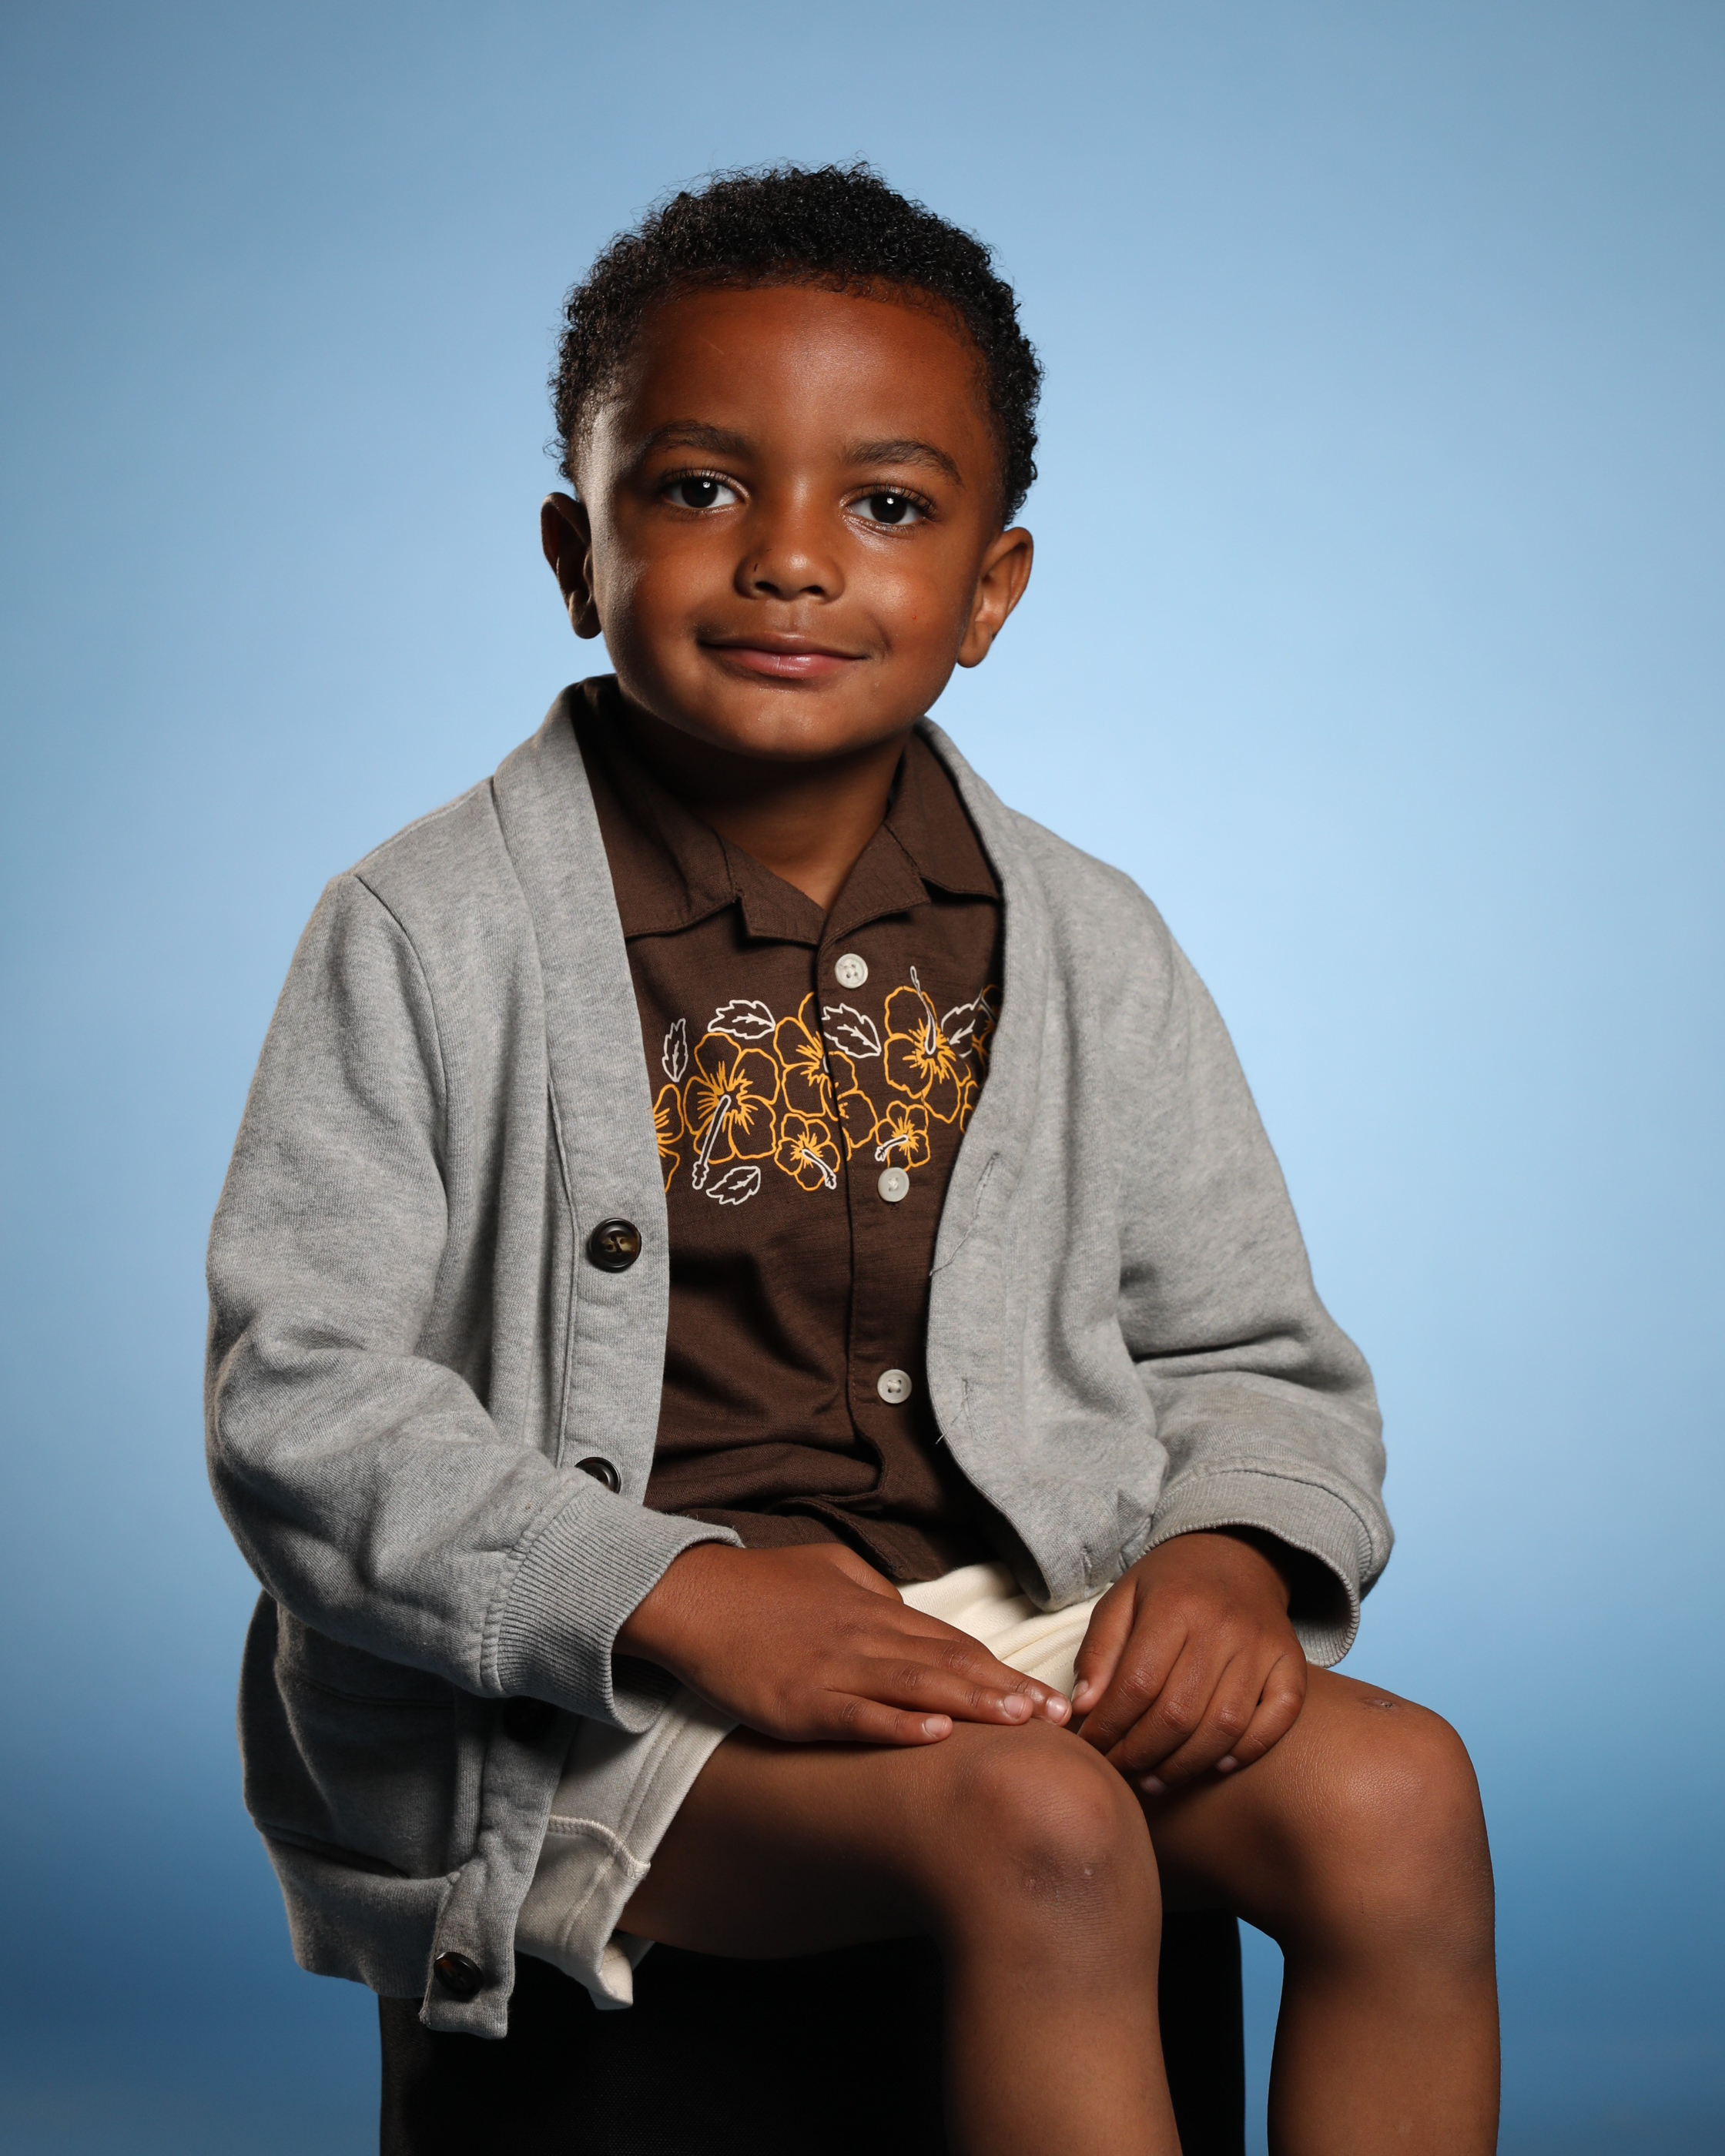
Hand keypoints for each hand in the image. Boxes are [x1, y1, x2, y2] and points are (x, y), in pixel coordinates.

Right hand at [616, 1540, 1071, 1746]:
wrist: (692, 1597)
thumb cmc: (760, 1586)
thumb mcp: (828, 1571)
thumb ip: (875, 1594)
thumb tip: (909, 1615)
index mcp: (874, 1610)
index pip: (953, 1642)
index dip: (1002, 1668)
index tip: (1047, 1694)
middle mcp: (864, 1637)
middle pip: (949, 1664)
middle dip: (1007, 1692)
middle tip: (1060, 1718)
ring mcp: (832, 1669)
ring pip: (916, 1686)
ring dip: (972, 1704)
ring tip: (1019, 1721)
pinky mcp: (799, 1701)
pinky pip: (856, 1715)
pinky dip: (898, 1723)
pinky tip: (935, 1734)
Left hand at [1069, 1531, 1307, 1794]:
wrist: (1237, 1554)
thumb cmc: (1170, 1585)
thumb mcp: (1122, 1599)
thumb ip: (1099, 1651)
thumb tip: (1083, 1708)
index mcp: (1175, 1604)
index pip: (1136, 1684)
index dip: (1109, 1726)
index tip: (1090, 1747)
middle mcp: (1223, 1626)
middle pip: (1179, 1713)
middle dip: (1141, 1753)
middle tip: (1120, 1769)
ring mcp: (1262, 1646)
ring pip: (1224, 1725)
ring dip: (1185, 1764)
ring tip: (1155, 1778)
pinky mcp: (1292, 1663)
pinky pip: (1278, 1718)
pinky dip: (1249, 1749)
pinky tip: (1217, 1764)